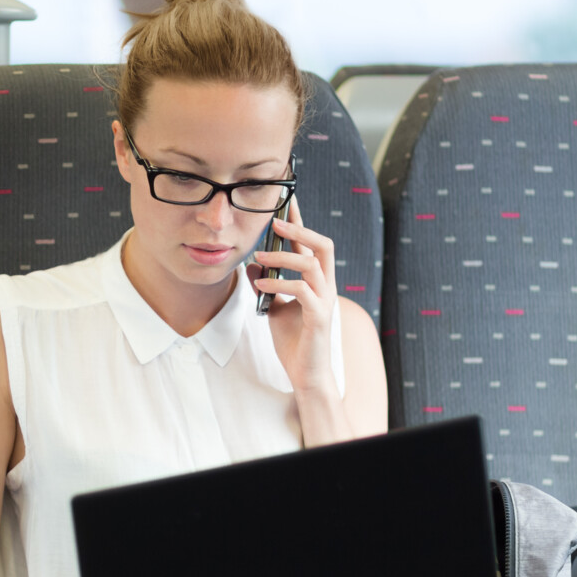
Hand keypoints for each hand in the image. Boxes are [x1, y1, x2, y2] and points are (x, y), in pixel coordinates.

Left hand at [246, 204, 337, 393]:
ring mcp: (325, 301)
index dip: (300, 223)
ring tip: (259, 257)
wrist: (305, 374)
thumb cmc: (294, 342)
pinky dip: (280, 284)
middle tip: (276, 223)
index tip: (288, 201)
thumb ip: (266, 286)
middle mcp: (326, 287)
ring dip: (284, 258)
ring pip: (312, 265)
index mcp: (317, 282)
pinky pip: (302, 292)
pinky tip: (261, 285)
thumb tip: (251, 265)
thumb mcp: (274, 308)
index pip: (311, 245)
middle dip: (301, 230)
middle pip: (324, 246)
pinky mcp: (319, 317)